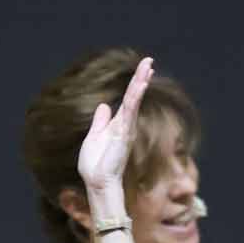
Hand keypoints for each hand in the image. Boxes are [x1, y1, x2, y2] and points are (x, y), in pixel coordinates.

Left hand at [75, 55, 156, 200]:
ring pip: (134, 101)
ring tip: (148, 67)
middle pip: (135, 96)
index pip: (128, 100)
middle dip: (141, 78)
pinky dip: (135, 98)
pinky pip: (130, 112)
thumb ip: (100, 121)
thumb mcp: (94, 137)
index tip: (143, 69)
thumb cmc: (95, 165)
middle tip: (149, 60)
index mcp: (117, 124)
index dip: (135, 84)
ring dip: (140, 83)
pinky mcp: (124, 134)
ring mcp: (126, 129)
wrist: (97, 182)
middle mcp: (126, 125)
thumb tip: (104, 106)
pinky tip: (140, 85)